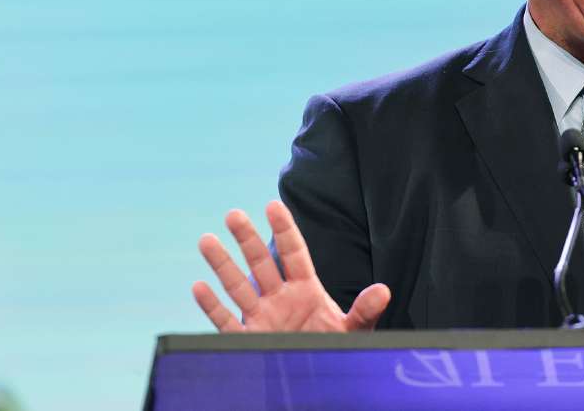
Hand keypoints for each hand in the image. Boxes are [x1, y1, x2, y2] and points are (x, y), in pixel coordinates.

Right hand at [192, 200, 390, 331]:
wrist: (319, 379)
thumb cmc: (337, 349)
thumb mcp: (353, 330)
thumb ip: (365, 310)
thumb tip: (384, 290)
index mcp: (306, 290)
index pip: (293, 254)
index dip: (283, 230)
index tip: (272, 205)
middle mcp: (280, 299)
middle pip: (261, 263)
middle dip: (247, 240)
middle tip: (234, 214)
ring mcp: (262, 318)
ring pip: (238, 287)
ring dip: (222, 265)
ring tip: (207, 240)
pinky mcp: (248, 340)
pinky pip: (226, 322)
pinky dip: (212, 306)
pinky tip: (199, 286)